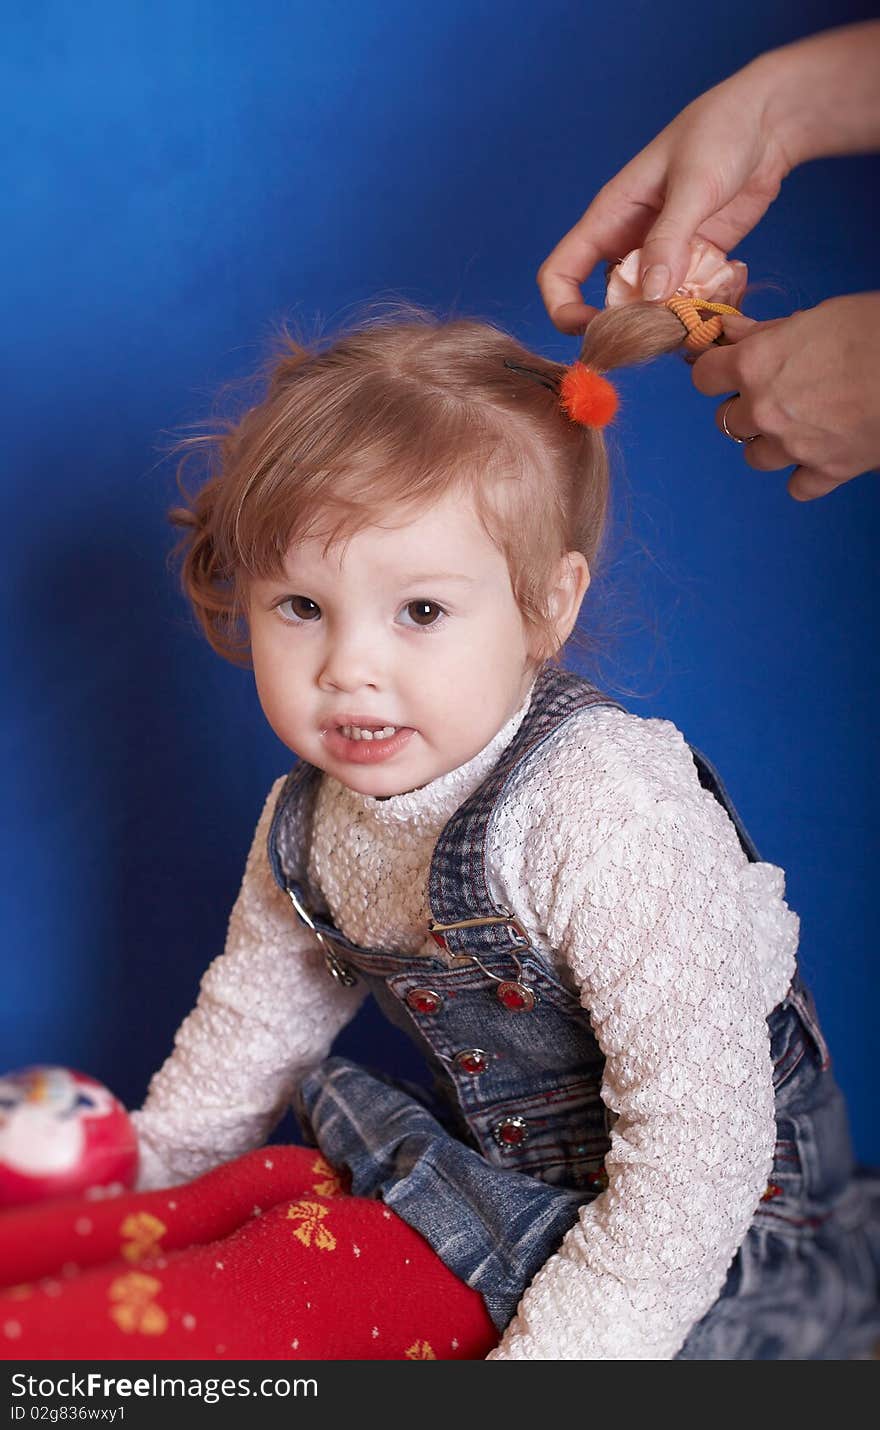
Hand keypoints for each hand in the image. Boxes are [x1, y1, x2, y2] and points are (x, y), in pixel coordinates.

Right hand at [538, 60, 790, 332]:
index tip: (594, 330)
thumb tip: (651, 294)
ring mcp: (663, 256)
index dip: (564, 308)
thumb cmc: (720, 131)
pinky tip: (724, 297)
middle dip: (628, 326)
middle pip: (607, 302)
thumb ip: (669, 239)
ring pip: (649, 308)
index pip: (560, 273)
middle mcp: (629, 242)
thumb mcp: (693, 183)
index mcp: (610, 218)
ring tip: (700, 317)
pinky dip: (702, 309)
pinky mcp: (695, 262)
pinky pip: (687, 300)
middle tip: (664, 331)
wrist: (769, 120)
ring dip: (670, 322)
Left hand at [691, 296, 879, 499]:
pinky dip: (804, 474)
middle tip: (774, 392)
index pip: (703, 377)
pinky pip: (797, 487)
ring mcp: (793, 447)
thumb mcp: (817, 316)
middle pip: (726, 420)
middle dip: (744, 406)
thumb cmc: (875, 331)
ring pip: (754, 458)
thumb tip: (732, 331)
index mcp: (756, 365)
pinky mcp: (827, 472)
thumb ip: (767, 332)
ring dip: (767, 442)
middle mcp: (765, 411)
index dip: (715, 370)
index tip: (727, 367)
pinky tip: (818, 454)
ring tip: (795, 423)